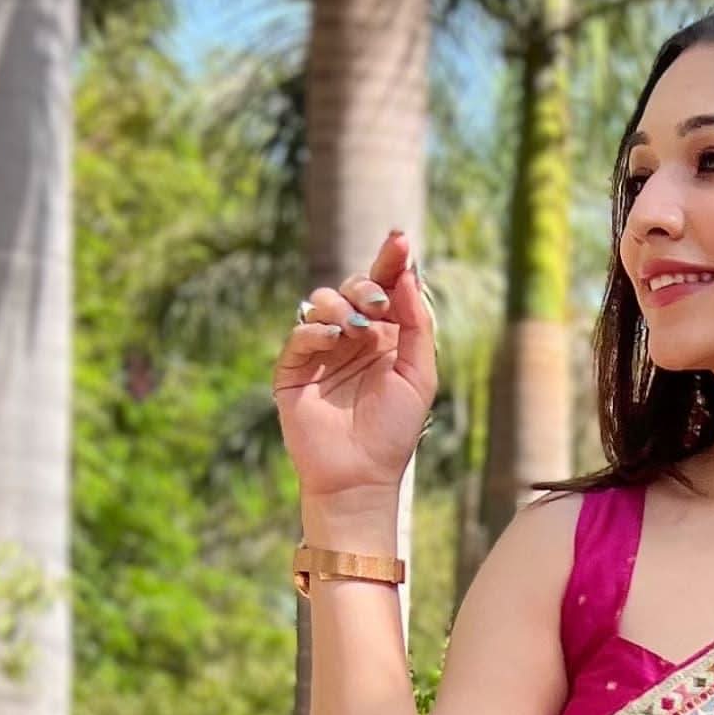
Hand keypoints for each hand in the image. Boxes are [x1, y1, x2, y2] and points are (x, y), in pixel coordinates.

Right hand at [273, 225, 437, 518]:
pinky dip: (316, 329)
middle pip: (354, 286)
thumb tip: (408, 276)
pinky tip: (334, 339)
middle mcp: (353, 338)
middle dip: (366, 285)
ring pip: (322, 301)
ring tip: (356, 330)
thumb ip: (418, 325)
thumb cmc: (394, 431)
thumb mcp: (419, 375)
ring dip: (341, 305)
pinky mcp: (294, 369)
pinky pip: (300, 333)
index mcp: (386, 336)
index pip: (386, 288)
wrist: (361, 475)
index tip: (400, 239)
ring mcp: (322, 351)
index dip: (391, 261)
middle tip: (378, 302)